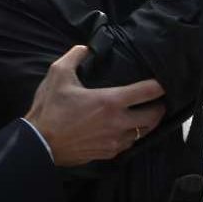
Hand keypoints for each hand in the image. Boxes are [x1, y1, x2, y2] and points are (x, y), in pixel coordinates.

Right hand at [25, 46, 165, 167]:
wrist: (39, 143)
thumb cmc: (50, 109)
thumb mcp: (58, 74)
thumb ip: (75, 56)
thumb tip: (85, 48)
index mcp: (111, 101)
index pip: (148, 92)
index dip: (160, 85)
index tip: (163, 82)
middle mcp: (118, 122)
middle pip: (154, 116)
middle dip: (159, 107)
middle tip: (157, 101)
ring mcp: (114, 141)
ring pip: (143, 133)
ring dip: (146, 124)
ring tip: (143, 116)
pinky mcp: (107, 153)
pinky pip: (127, 145)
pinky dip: (131, 137)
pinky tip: (124, 131)